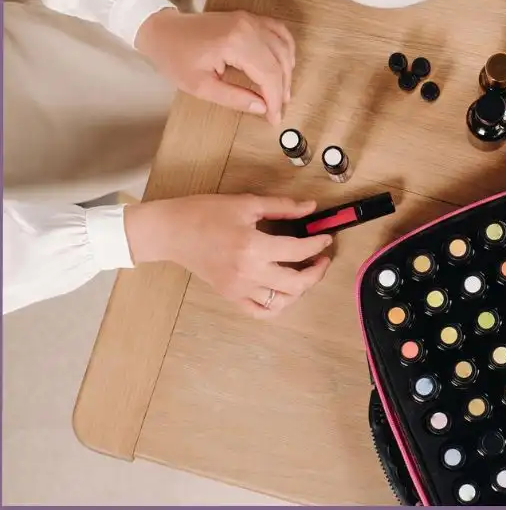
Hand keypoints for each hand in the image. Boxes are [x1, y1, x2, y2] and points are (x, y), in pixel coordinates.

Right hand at [124, 194, 332, 317]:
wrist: (170, 231)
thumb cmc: (203, 213)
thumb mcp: (246, 203)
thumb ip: (282, 206)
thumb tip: (310, 207)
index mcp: (253, 247)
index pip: (298, 251)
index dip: (318, 244)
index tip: (325, 237)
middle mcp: (248, 273)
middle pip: (297, 284)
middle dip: (317, 272)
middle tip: (323, 258)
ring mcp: (238, 289)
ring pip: (282, 302)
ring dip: (300, 290)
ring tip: (305, 273)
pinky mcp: (230, 296)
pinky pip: (260, 312)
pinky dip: (277, 306)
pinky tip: (284, 291)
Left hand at [135, 9, 295, 125]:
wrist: (162, 30)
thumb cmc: (175, 56)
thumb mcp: (200, 86)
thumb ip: (234, 98)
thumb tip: (262, 107)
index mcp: (235, 43)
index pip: (268, 75)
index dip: (275, 100)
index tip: (274, 118)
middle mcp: (248, 27)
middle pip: (279, 62)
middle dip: (282, 89)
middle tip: (277, 110)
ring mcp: (250, 19)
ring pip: (283, 47)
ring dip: (287, 72)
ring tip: (282, 93)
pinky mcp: (249, 18)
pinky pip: (279, 31)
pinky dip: (286, 49)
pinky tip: (286, 64)